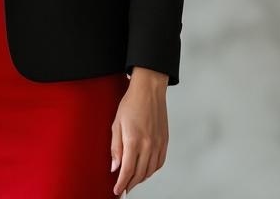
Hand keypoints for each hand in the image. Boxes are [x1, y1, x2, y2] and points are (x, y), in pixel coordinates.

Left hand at [110, 67, 168, 194]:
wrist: (149, 90)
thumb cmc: (131, 103)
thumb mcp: (116, 124)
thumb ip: (115, 147)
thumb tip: (115, 167)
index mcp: (133, 140)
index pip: (127, 170)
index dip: (121, 183)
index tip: (117, 190)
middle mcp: (148, 145)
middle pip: (139, 173)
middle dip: (130, 184)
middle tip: (123, 188)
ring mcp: (158, 144)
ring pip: (150, 170)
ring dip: (141, 179)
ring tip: (133, 181)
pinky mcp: (165, 141)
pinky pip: (160, 163)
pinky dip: (152, 170)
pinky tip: (146, 171)